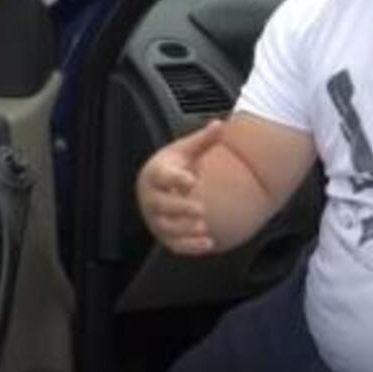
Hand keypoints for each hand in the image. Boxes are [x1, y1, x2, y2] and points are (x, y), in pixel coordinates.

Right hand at [136, 120, 223, 255]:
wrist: (160, 186)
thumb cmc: (173, 167)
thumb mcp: (186, 151)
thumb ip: (203, 140)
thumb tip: (219, 124)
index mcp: (156, 174)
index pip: (163, 176)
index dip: (176, 178)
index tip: (191, 180)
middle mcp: (152, 197)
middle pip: (161, 205)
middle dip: (180, 208)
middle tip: (200, 209)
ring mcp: (157, 218)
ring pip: (166, 227)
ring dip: (184, 229)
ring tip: (203, 226)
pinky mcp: (165, 235)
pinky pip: (175, 244)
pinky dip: (190, 247)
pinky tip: (208, 243)